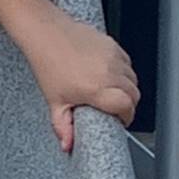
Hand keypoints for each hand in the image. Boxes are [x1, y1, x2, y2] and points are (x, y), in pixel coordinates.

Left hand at [20, 6, 139, 153]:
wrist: (45, 34)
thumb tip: (67, 145)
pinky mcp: (112, 45)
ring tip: (109, 92)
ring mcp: (112, 57)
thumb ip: (63, 126)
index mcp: (96, 88)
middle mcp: (108, 72)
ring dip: (126, 87)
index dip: (126, 116)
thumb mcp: (54, 101)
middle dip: (127, 104)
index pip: (127, 106)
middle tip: (114, 108)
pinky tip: (107, 75)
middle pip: (134, 94)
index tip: (121, 120)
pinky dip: (122, 71)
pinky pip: (127, 63)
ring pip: (132, 78)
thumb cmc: (48, 64)